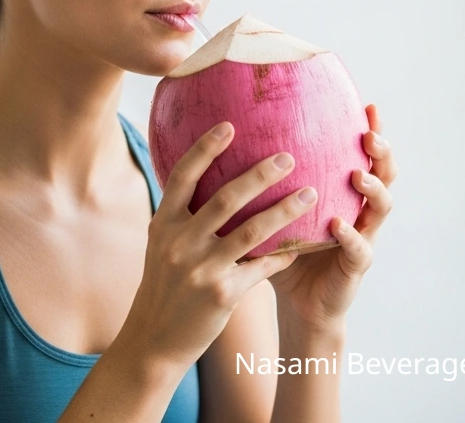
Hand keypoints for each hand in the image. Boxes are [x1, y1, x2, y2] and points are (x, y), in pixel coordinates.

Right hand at [120, 121, 318, 367]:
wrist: (153, 339)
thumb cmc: (164, 284)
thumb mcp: (161, 244)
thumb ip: (180, 213)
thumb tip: (202, 173)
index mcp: (163, 223)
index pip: (183, 176)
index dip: (205, 148)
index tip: (230, 125)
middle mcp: (180, 242)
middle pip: (225, 198)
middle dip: (259, 175)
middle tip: (288, 156)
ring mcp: (201, 269)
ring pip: (251, 231)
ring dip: (285, 211)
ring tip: (311, 194)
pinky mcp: (223, 294)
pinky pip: (261, 267)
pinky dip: (283, 253)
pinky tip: (304, 244)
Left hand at [267, 103, 396, 332]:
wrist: (300, 304)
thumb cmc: (286, 252)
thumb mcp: (277, 212)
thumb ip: (266, 185)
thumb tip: (230, 143)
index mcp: (346, 193)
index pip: (365, 154)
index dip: (372, 129)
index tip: (369, 104)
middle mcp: (361, 210)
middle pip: (386, 173)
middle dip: (382, 152)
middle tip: (369, 135)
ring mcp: (364, 237)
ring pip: (383, 207)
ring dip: (373, 188)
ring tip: (358, 174)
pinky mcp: (357, 266)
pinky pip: (359, 248)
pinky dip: (350, 235)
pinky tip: (337, 225)